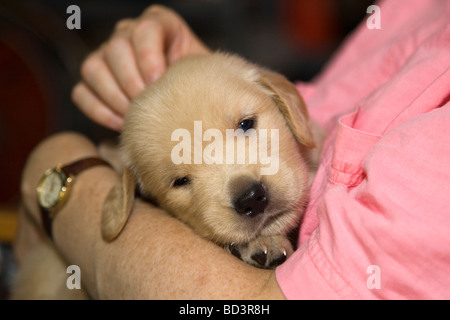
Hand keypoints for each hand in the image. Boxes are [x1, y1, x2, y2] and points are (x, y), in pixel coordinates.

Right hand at [72, 5, 210, 130]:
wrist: (184, 100)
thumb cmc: (199, 84)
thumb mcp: (207, 72)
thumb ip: (207, 70)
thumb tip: (224, 91)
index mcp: (160, 24)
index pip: (146, 30)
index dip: (150, 58)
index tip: (160, 83)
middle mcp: (128, 33)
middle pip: (116, 49)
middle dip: (133, 84)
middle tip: (150, 107)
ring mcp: (107, 54)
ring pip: (93, 68)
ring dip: (115, 98)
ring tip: (137, 118)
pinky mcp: (93, 79)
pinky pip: (82, 92)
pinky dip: (99, 111)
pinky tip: (122, 124)